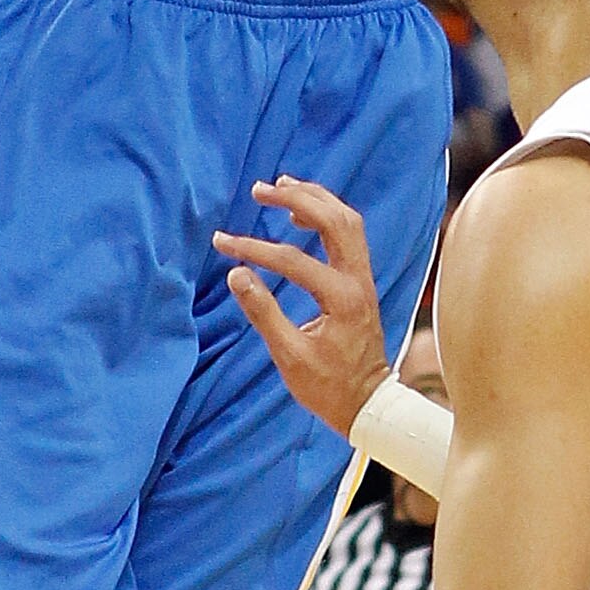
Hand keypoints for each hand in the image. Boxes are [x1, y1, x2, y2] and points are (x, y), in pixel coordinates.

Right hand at [213, 178, 391, 442]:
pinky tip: (302, 213)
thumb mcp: (288, 356)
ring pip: (348, 220)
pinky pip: (350, 233)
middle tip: (260, 190)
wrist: (367, 403)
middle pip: (334, 220)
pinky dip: (327, 214)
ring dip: (316, 199)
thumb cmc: (327, 387)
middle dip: (296, 199)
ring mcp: (364, 278)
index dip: (253, 248)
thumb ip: (263, 312)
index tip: (222, 242)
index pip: (292, 260)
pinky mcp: (362, 280)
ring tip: (282, 186)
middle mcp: (359, 281)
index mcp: (341, 300)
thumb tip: (236, 274)